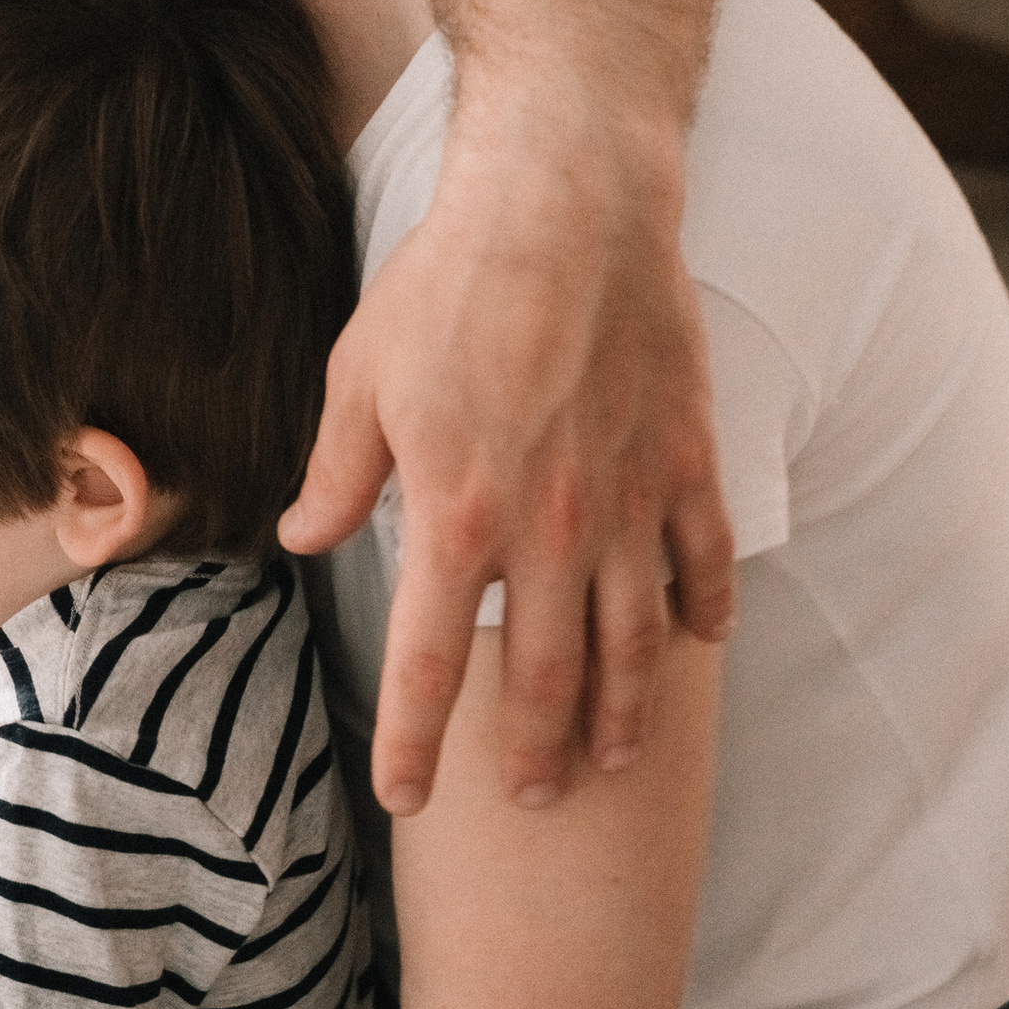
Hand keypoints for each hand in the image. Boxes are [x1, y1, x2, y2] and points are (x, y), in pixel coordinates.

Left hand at [279, 116, 733, 814]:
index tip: (404, 799)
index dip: (413, 747)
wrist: (565, 206)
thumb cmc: (450, 284)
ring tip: (607, 760)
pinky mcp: (687, 463)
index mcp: (455, 516)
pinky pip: (704, 564)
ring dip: (620, 714)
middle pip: (542, 680)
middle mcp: (548, 530)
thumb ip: (337, 473)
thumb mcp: (360, 376)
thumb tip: (305, 538)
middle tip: (525, 801)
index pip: (428, 667)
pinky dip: (703, 614)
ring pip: (633, 646)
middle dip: (529, 755)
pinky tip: (695, 644)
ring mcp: (629, 503)